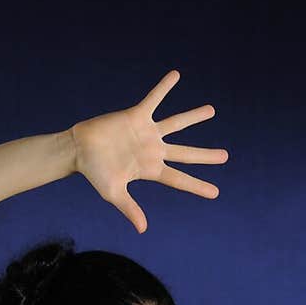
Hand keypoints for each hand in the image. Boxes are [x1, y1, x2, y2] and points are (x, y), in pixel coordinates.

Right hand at [70, 69, 228, 232]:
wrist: (79, 150)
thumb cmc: (96, 174)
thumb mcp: (114, 194)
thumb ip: (131, 209)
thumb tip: (143, 229)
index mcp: (151, 170)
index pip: (180, 180)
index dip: (197, 186)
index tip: (215, 193)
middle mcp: (154, 151)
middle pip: (186, 153)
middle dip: (205, 155)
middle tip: (225, 156)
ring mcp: (147, 133)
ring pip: (176, 123)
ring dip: (194, 117)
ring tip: (211, 110)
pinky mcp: (136, 116)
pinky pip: (153, 99)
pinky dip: (164, 88)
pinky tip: (176, 75)